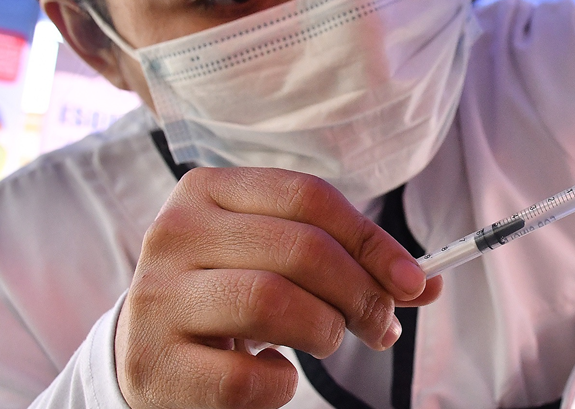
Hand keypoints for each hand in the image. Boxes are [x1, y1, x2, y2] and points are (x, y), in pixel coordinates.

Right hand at [114, 167, 441, 408]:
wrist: (150, 355)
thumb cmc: (229, 298)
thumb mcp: (278, 263)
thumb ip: (347, 263)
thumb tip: (424, 283)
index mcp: (207, 191)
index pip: (308, 196)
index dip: (372, 240)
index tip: (412, 281)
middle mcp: (175, 234)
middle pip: (300, 248)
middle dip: (361, 292)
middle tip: (382, 325)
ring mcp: (157, 298)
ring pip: (272, 301)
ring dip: (324, 330)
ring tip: (326, 341)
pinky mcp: (153, 363)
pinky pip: (246, 377)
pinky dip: (281, 383)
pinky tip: (276, 374)